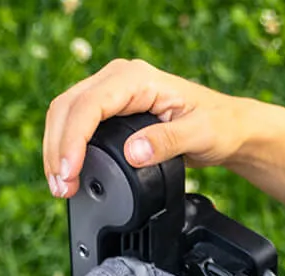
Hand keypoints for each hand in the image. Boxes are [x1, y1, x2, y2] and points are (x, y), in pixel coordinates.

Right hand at [44, 59, 241, 197]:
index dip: (73, 140)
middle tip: (61, 187)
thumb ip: (166, 142)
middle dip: (58, 148)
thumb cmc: (217, 125)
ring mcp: (112, 94)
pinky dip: (68, 148)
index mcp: (135, 79)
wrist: (227, 126)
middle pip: (68, 107)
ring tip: (60, 186)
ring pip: (67, 115)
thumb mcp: (199, 134)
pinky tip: (68, 171)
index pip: (89, 105)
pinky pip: (78, 124)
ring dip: (57, 150)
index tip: (70, 171)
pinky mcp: (110, 110)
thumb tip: (133, 154)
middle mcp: (117, 80)